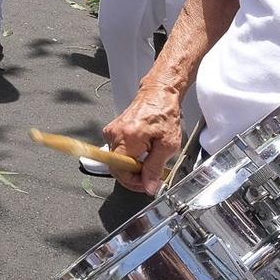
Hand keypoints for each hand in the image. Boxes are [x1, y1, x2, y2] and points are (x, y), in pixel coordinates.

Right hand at [103, 79, 182, 194]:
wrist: (159, 94)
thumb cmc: (164, 114)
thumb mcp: (167, 145)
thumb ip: (156, 167)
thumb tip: (149, 186)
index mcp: (128, 138)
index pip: (120, 172)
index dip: (134, 182)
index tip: (147, 184)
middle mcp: (115, 134)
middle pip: (117, 168)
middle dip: (134, 176)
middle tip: (151, 175)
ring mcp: (111, 132)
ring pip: (117, 161)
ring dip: (132, 166)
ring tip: (149, 160)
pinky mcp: (112, 131)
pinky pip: (117, 152)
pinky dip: (129, 157)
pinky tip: (142, 152)